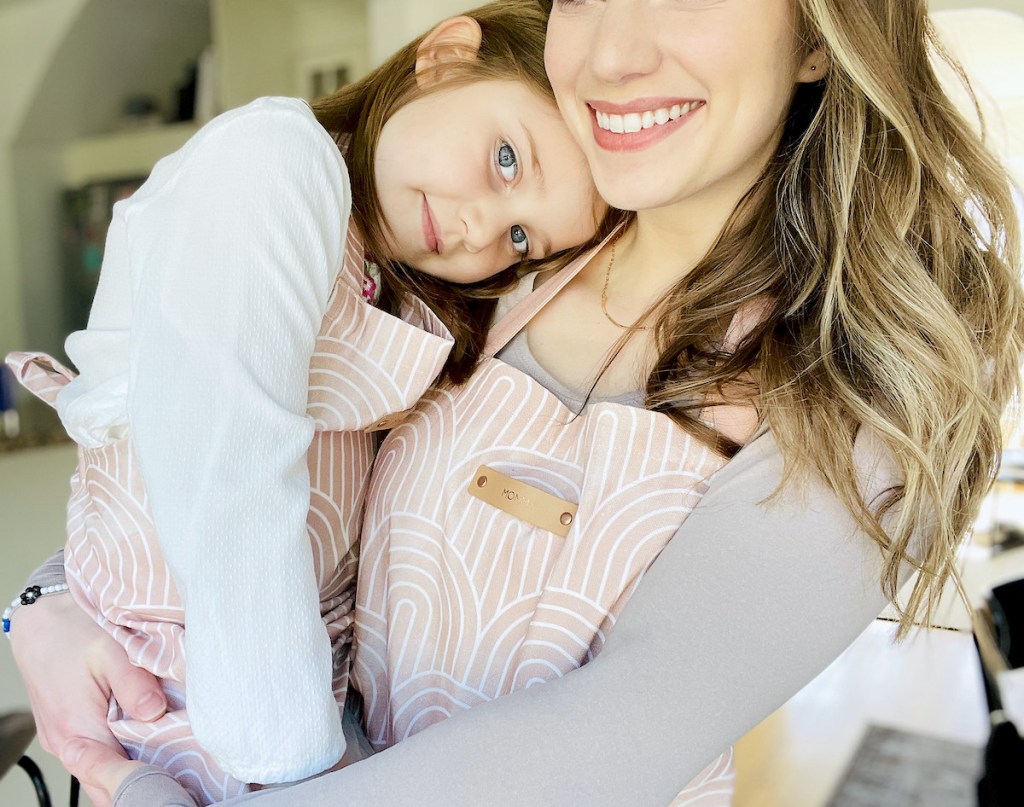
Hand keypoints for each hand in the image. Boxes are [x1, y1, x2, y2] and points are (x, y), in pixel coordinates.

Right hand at [9, 593, 166, 805]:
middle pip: (107, 779)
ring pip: (99, 768)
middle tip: (177, 763)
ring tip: (163, 749)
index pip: (116, 773)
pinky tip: (138, 737)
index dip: (148, 774)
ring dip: (128, 763)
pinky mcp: (63, 731)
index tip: (176, 767)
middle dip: (140, 775)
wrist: (38, 621)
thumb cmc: (71, 631)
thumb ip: (133, 685)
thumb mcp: (110, 650)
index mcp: (76, 727)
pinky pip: (92, 752)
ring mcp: (62, 740)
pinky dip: (115, 750)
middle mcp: (64, 742)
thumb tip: (156, 713)